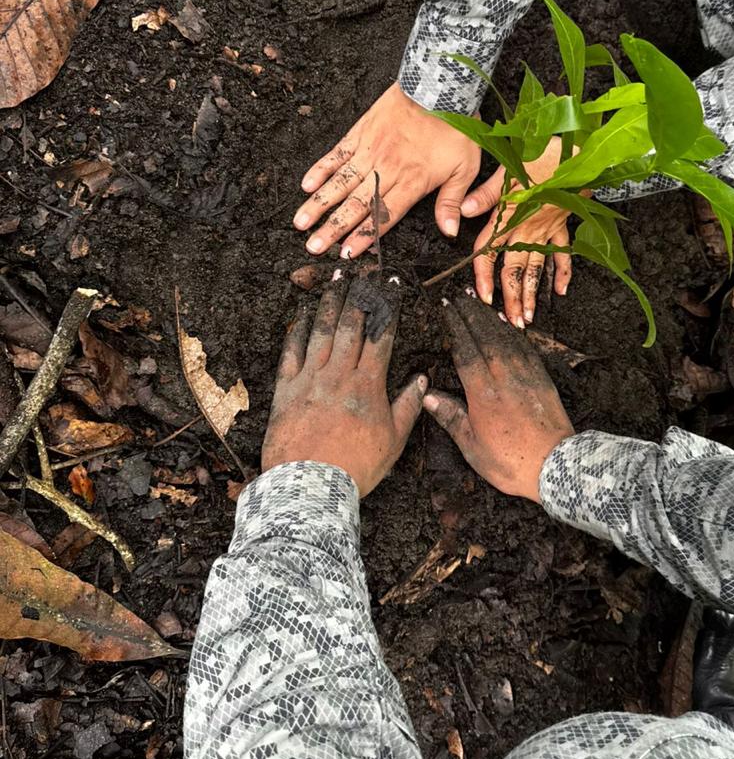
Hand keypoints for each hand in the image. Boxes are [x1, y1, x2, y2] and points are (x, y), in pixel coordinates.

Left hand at [261, 273, 426, 494]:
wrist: (310, 486)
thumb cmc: (356, 467)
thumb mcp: (393, 440)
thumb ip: (408, 406)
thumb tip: (422, 379)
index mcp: (369, 384)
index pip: (381, 335)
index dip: (388, 307)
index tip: (392, 285)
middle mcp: (339, 374)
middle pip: (350, 325)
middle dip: (358, 295)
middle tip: (362, 272)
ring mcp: (310, 379)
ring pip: (321, 331)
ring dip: (329, 303)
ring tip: (334, 281)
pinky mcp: (286, 389)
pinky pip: (291, 352)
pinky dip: (296, 331)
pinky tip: (301, 314)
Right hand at [294, 83, 480, 257]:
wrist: (438, 85)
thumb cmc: (455, 126)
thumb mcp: (466, 167)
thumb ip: (452, 201)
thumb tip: (449, 231)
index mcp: (411, 182)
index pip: (383, 216)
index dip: (363, 237)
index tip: (346, 253)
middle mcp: (386, 169)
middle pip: (355, 205)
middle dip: (332, 228)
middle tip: (312, 246)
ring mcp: (370, 151)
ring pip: (340, 183)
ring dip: (319, 204)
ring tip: (301, 222)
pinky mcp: (361, 133)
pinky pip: (337, 154)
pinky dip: (320, 169)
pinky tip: (306, 185)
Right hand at [424, 293, 573, 501]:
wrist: (556, 466)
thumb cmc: (510, 460)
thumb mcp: (472, 445)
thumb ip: (451, 416)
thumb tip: (428, 396)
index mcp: (482, 390)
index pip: (464, 348)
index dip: (454, 325)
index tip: (445, 307)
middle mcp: (504, 374)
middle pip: (483, 334)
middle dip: (470, 312)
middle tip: (459, 294)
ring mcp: (526, 374)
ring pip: (504, 336)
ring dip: (490, 316)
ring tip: (478, 301)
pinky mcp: (542, 378)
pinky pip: (525, 346)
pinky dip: (513, 332)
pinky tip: (506, 325)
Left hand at [462, 136, 571, 327]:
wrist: (578, 153)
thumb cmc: (543, 157)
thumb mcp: (508, 171)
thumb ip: (486, 195)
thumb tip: (463, 211)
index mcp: (511, 217)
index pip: (491, 251)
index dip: (484, 276)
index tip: (484, 297)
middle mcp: (528, 228)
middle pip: (515, 269)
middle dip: (513, 298)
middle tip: (512, 322)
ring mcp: (547, 229)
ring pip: (537, 267)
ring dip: (534, 293)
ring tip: (529, 316)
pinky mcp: (562, 223)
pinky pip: (563, 252)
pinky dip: (562, 271)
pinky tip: (561, 290)